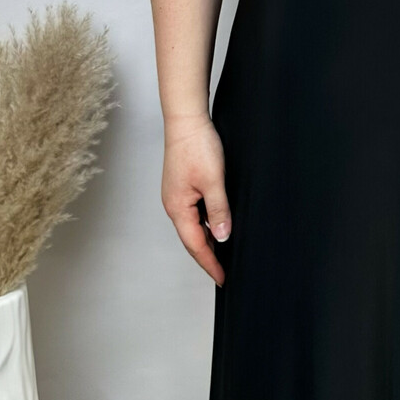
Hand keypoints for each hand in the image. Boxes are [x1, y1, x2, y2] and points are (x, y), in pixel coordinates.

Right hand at [161, 112, 231, 286]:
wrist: (186, 120)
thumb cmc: (197, 147)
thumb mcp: (213, 181)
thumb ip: (218, 210)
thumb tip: (222, 237)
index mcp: (178, 208)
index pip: (196, 245)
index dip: (210, 263)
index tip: (223, 278)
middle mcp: (174, 205)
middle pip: (192, 239)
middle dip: (208, 257)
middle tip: (224, 272)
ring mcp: (177, 196)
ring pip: (193, 226)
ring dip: (207, 241)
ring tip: (224, 255)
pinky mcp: (182, 187)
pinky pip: (194, 214)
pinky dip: (206, 224)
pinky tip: (217, 226)